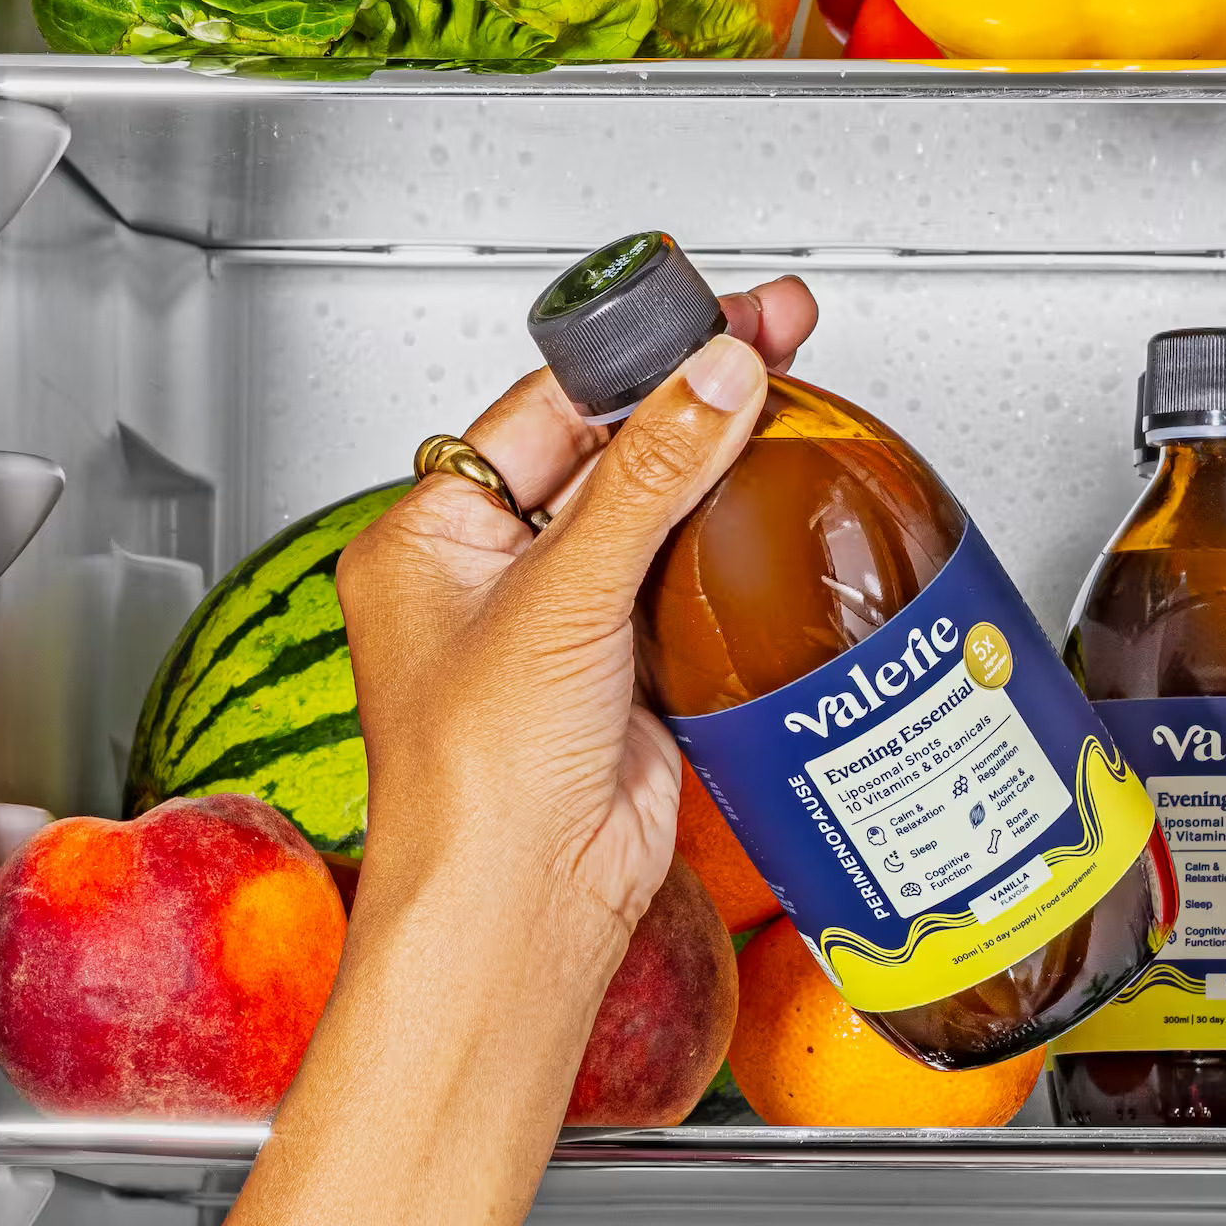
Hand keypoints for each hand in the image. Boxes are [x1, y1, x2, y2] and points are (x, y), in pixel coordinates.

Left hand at [334, 279, 818, 993]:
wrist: (522, 912)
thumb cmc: (476, 785)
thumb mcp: (561, 600)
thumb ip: (646, 477)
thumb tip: (711, 377)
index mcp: (431, 537)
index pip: (545, 406)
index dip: (636, 355)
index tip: (713, 313)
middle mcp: (491, 574)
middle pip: (608, 450)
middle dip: (692, 395)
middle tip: (777, 334)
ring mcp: (563, 624)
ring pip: (655, 513)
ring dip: (719, 464)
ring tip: (794, 399)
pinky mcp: (629, 672)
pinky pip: (688, 582)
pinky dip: (734, 544)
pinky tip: (779, 505)